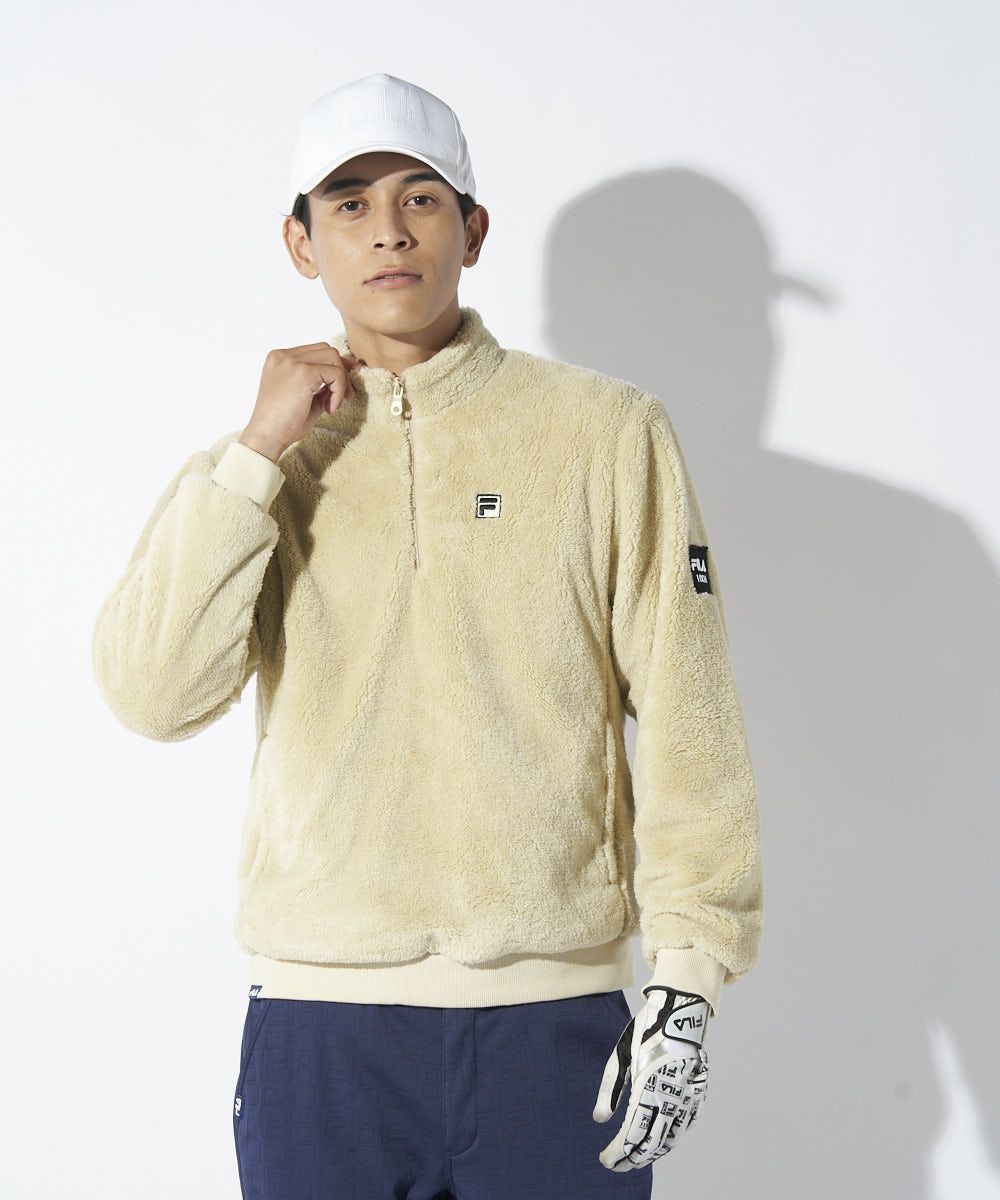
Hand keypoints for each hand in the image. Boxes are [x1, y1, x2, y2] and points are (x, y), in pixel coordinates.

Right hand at [241, 342, 361, 459]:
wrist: (266, 438)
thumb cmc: (282, 423)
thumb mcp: (302, 396)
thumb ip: (319, 383)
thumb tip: (345, 376)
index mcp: (279, 359)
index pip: (315, 350)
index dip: (333, 366)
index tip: (342, 386)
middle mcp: (283, 356)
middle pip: (327, 350)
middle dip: (341, 372)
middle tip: (345, 397)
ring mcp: (292, 362)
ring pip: (333, 358)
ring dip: (341, 382)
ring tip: (333, 405)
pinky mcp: (303, 373)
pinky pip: (335, 374)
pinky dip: (339, 391)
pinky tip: (329, 409)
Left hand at [592, 984, 709, 1170]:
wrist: (681, 1010)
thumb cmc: (647, 1030)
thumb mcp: (621, 1054)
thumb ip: (610, 1089)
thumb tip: (599, 1119)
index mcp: (649, 1085)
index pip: (632, 1131)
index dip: (618, 1151)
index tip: (606, 1160)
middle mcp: (671, 1095)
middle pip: (651, 1141)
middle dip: (633, 1158)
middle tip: (617, 1166)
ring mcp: (689, 1096)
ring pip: (670, 1138)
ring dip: (652, 1153)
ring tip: (635, 1159)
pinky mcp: (698, 1093)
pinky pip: (685, 1126)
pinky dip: (671, 1139)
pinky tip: (660, 1144)